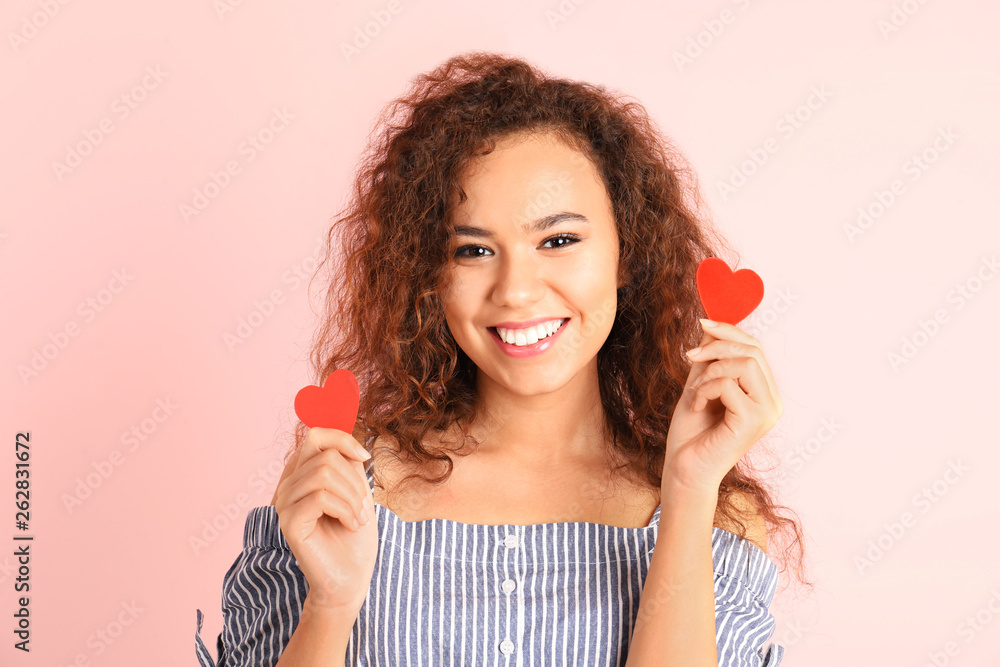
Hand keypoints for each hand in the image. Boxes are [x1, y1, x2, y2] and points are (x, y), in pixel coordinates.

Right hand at [272, 428, 378, 611]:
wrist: (350, 577)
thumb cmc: (354, 534)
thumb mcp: (357, 489)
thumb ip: (348, 462)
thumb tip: (347, 436)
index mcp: (302, 474)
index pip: (315, 434)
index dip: (343, 439)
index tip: (365, 457)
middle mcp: (288, 485)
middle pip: (325, 455)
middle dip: (355, 479)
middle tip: (363, 506)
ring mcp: (284, 503)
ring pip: (324, 474)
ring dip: (353, 497)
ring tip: (358, 518)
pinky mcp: (288, 522)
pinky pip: (320, 497)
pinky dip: (345, 509)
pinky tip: (350, 525)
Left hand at [662, 319, 782, 494]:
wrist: (684, 467)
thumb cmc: (692, 431)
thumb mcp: (700, 384)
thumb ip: (710, 359)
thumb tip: (710, 325)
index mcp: (764, 393)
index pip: (756, 348)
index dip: (730, 330)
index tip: (702, 323)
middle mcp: (772, 402)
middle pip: (753, 350)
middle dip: (716, 346)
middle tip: (689, 358)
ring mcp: (767, 412)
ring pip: (744, 364)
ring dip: (709, 372)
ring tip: (694, 392)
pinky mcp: (754, 421)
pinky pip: (728, 384)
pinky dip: (704, 389)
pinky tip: (696, 406)